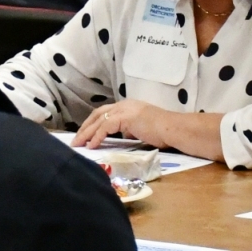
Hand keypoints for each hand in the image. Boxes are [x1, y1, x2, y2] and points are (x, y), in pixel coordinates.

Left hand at [73, 101, 223, 160]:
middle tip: (76, 140)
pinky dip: (97, 136)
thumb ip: (131, 129)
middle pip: (98, 114)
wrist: (175, 129)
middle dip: (85, 127)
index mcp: (129, 106)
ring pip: (99, 120)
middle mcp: (125, 105)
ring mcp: (126, 110)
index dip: (93, 123)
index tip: (85, 134)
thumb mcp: (143, 128)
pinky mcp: (127, 117)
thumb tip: (123, 136)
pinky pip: (106, 127)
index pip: (105, 112)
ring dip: (87, 133)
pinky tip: (92, 145)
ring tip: (78, 144)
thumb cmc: (165, 132)